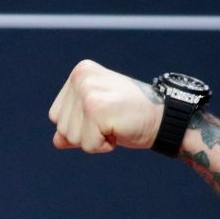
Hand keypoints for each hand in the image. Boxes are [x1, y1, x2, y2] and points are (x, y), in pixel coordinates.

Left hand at [47, 59, 162, 152]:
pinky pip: (88, 145)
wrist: (164, 117)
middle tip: (112, 120)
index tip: (104, 114)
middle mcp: (81, 78)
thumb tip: (56, 141)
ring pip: (72, 138)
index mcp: (80, 73)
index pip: (56, 116)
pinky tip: (119, 129)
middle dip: (87, 134)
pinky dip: (104, 145)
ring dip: (95, 139)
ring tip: (115, 123)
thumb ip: (74, 125)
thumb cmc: (130, 116)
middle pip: (62, 128)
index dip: (79, 125)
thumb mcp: (97, 116)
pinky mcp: (97, 109)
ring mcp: (88, 92)